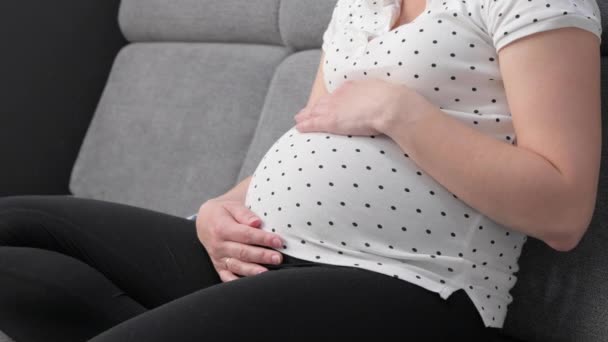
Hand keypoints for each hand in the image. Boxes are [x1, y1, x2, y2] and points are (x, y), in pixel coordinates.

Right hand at [195, 198, 283, 281]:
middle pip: (243, 252)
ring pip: (237, 266)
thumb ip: (244, 214)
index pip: (246, 235)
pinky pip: (227, 278)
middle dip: (262, 256)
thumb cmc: (223, 213)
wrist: (204, 222)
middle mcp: (219, 245)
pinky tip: (251, 284)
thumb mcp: (231, 207)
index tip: (278, 241)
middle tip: (278, 258)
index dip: (263, 238)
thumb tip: (257, 222)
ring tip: (267, 273)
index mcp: (222, 228)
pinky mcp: (219, 267)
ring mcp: (218, 258)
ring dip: (253, 271)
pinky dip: (238, 282)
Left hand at [293, 79, 431, 135]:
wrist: (391, 106)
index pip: (337, 95)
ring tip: (299, 120)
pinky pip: (314, 123)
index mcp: (354, 87)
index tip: (324, 105)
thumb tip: (390, 104)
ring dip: (306, 117)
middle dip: (314, 108)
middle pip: (323, 102)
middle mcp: (341, 95)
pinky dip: (306, 125)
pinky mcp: (331, 120)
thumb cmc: (395, 101)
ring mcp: (335, 108)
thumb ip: (382, 99)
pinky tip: (299, 128)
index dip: (330, 101)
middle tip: (304, 112)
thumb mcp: (386, 94)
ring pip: (315, 112)